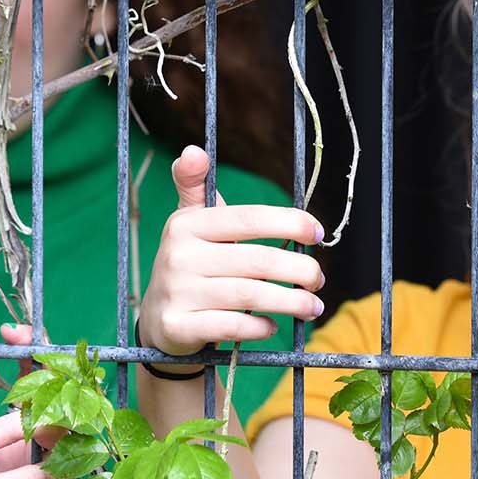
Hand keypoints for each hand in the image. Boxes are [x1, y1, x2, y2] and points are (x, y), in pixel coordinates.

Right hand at [138, 146, 326, 358]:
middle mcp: (178, 255)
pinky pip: (232, 327)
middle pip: (257, 261)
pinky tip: (273, 326)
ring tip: (313, 306)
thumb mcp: (190, 224)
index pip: (249, 219)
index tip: (318, 233)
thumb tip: (193, 150)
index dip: (290, 223)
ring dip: (292, 302)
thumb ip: (196, 187)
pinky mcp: (178, 327)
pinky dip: (260, 328)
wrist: (157, 322)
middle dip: (300, 271)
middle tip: (320, 279)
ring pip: (250, 296)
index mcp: (187, 224)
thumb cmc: (190, 265)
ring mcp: (176, 292)